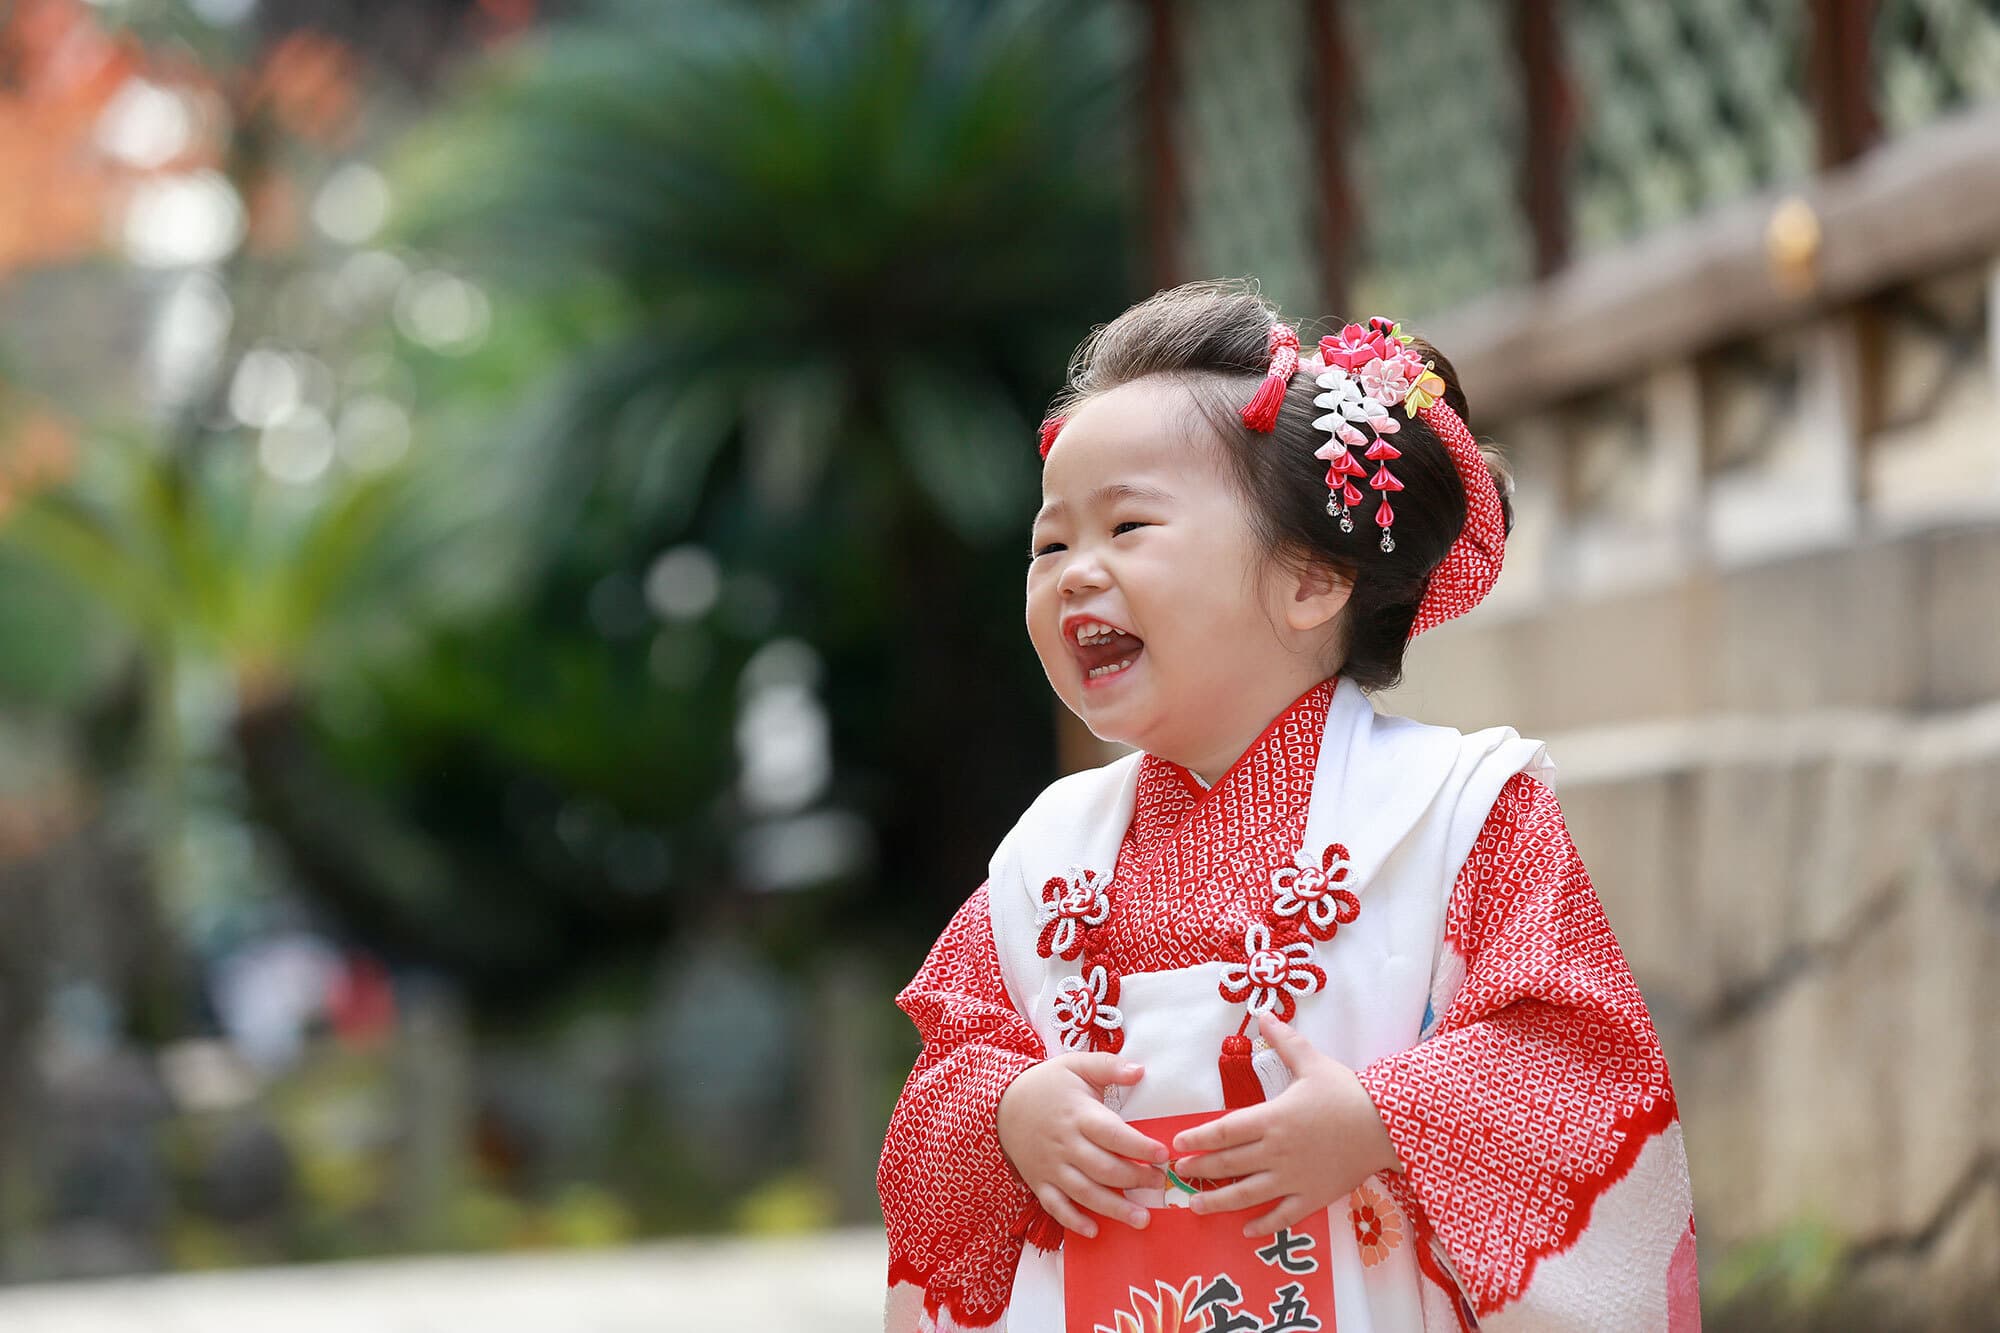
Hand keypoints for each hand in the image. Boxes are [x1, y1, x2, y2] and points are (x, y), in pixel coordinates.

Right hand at [997, 1053, 1167, 1237]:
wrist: (1001, 1104)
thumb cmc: (1047, 1085)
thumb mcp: (1076, 1065)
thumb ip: (1109, 1066)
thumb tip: (1141, 1071)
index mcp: (1078, 1115)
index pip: (1112, 1134)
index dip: (1139, 1146)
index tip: (1162, 1155)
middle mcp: (1066, 1144)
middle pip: (1103, 1168)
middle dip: (1135, 1179)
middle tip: (1158, 1184)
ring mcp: (1051, 1167)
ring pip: (1084, 1193)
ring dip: (1114, 1209)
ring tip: (1142, 1219)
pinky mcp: (1040, 1182)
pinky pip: (1055, 1206)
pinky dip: (1073, 1221)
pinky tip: (1094, 1231)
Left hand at [1168, 1013, 1400, 1236]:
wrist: (1386, 1126)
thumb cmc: (1347, 1093)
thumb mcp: (1313, 1062)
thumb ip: (1285, 1041)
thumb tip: (1263, 1015)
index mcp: (1272, 1118)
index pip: (1224, 1131)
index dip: (1197, 1138)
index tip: (1178, 1144)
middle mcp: (1276, 1151)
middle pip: (1228, 1164)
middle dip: (1200, 1169)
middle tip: (1179, 1172)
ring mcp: (1293, 1178)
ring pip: (1247, 1194)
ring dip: (1218, 1202)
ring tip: (1195, 1206)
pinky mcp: (1313, 1197)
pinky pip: (1283, 1216)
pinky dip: (1263, 1225)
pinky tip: (1247, 1230)